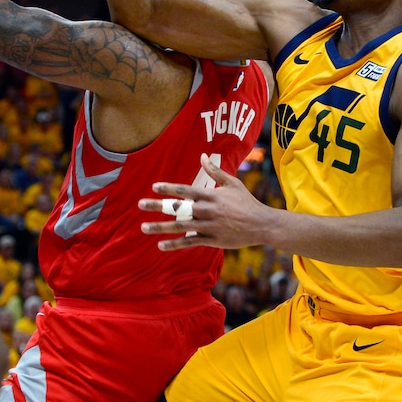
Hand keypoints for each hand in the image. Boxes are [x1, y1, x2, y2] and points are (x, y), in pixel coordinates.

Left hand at [138, 154, 271, 250]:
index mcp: (211, 196)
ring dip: (160, 227)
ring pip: (180, 226)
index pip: (186, 190)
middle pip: (178, 208)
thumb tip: (202, 156)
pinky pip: (189, 242)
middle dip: (157, 206)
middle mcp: (207, 210)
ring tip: (144, 227)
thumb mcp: (233, 183)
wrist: (262, 225)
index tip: (154, 187)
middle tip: (140, 204)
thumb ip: (215, 172)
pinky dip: (175, 244)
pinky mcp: (211, 239)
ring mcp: (208, 226)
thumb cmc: (247, 202)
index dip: (169, 188)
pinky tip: (161, 245)